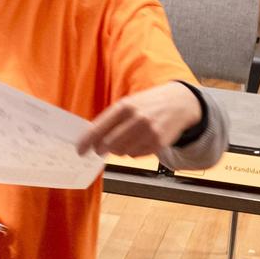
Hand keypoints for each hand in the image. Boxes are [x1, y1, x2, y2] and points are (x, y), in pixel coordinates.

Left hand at [76, 83, 202, 157]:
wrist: (179, 103)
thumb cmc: (148, 104)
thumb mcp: (129, 103)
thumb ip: (111, 119)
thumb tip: (92, 138)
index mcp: (125, 106)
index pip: (99, 128)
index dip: (87, 142)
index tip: (80, 150)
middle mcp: (136, 118)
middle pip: (109, 144)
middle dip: (102, 149)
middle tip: (100, 149)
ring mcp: (148, 131)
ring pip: (122, 152)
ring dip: (119, 150)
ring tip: (127, 139)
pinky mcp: (158, 142)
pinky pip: (136, 155)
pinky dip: (133, 152)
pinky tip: (140, 141)